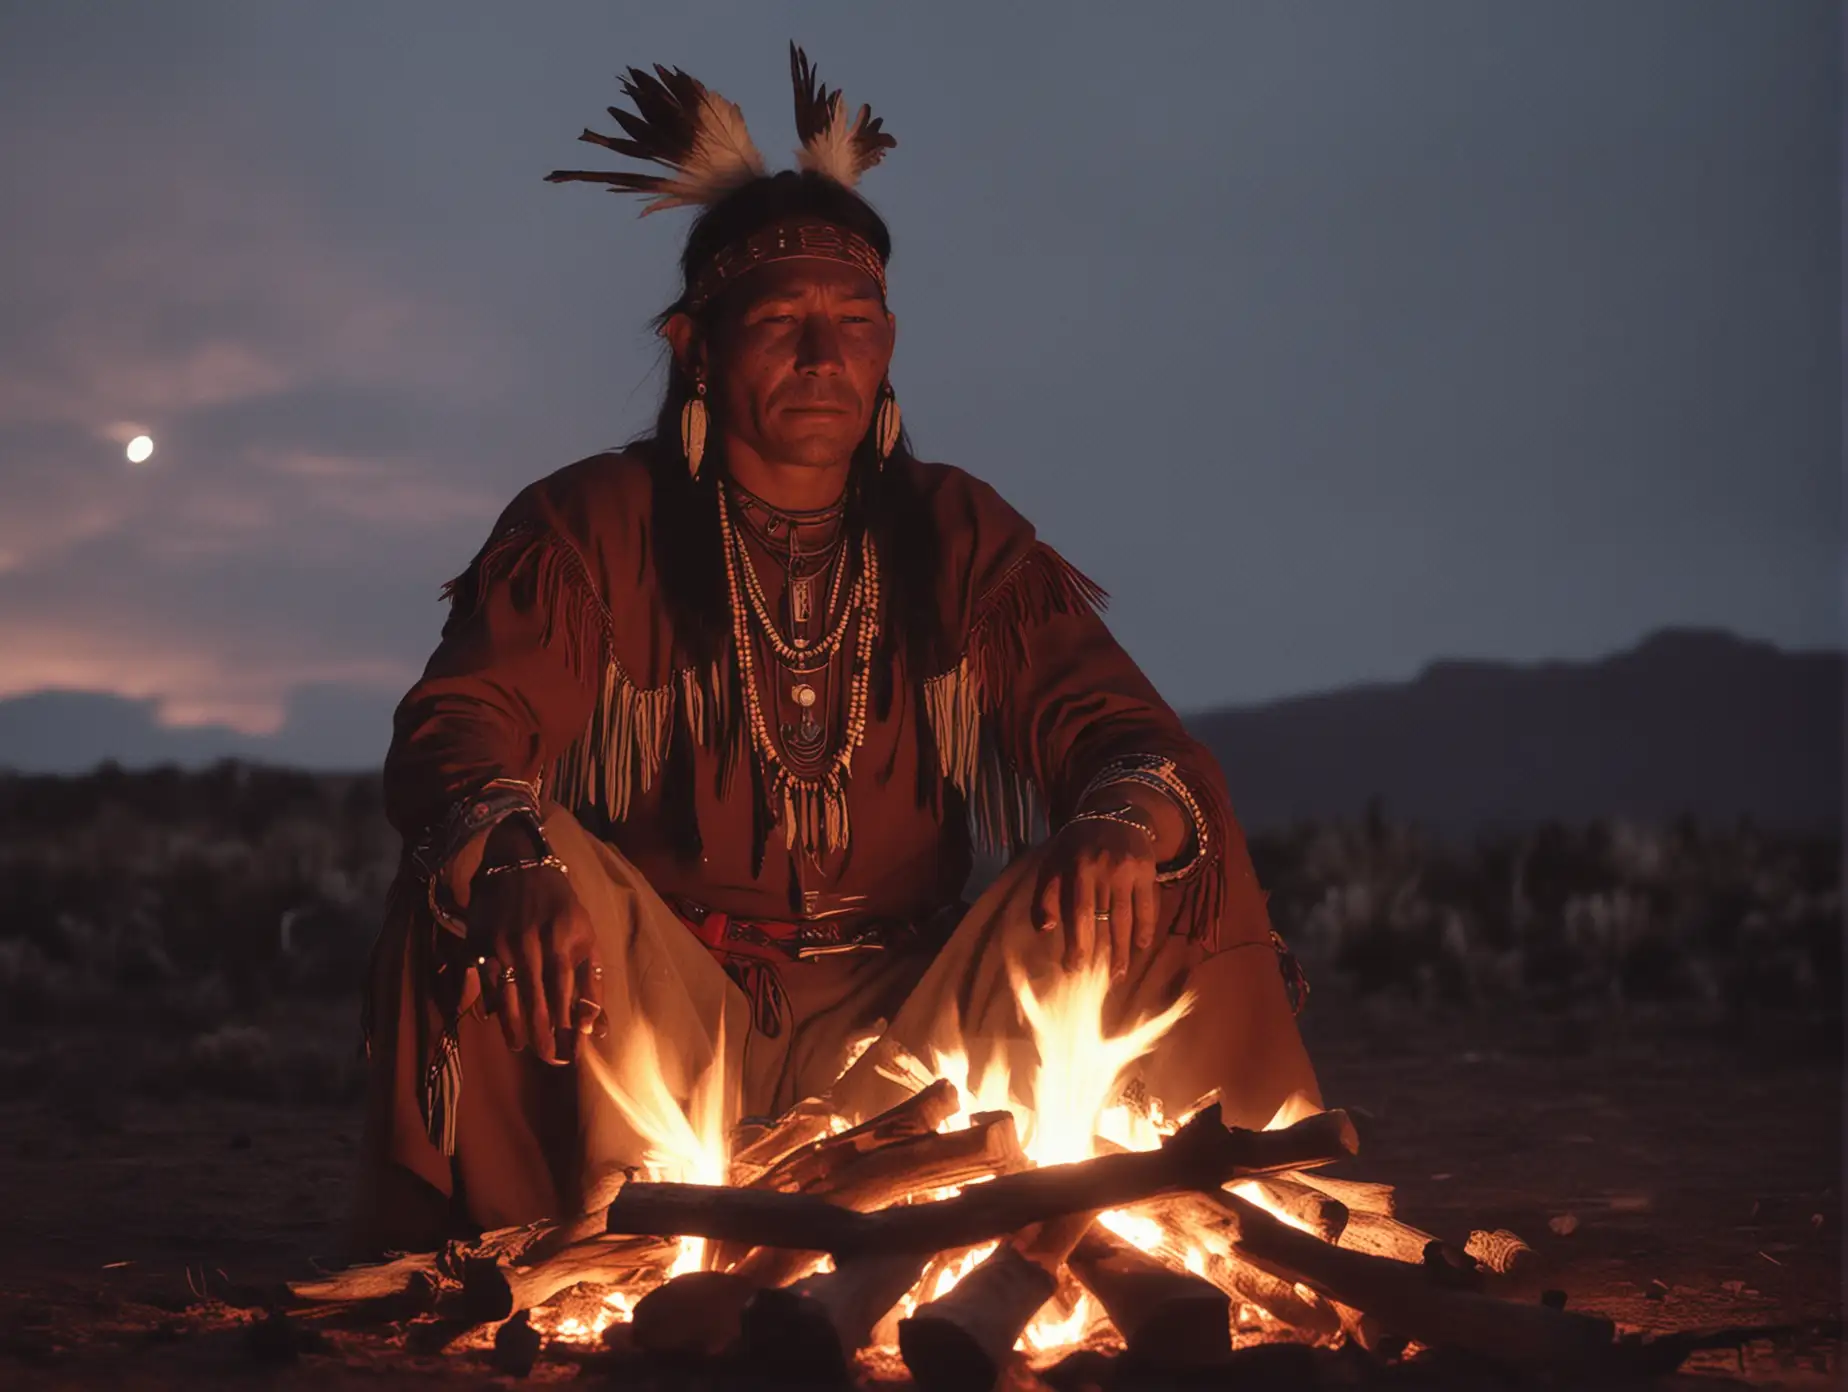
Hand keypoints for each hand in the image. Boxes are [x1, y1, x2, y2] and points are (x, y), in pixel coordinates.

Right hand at [468, 864, 605, 1063]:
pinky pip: (484, 983)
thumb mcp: (586, 936)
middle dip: (543, 1037)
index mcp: (562, 942)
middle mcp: (530, 945)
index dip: (568, 1028)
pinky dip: (493, 1004)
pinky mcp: (478, 944)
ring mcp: (501, 946)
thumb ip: (592, 981)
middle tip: (550, 1060)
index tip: (573, 1053)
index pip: (565, 996)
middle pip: (536, 1003)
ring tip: (522, 1047)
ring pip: (508, 999)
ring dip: (515, 1028)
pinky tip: (498, 1021)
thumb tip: (597, 1027)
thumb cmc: (560, 907)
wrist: (518, 866)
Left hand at [1030, 816, 1159, 978]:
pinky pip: (1149, 906)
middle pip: (1105, 921)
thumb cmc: (1076, 845)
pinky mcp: (1148, 870)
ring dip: (1124, 950)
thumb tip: (1045, 930)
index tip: (1073, 969)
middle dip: (1103, 954)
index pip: (1078, 914)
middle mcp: (1105, 869)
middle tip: (1101, 981)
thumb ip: (1046, 895)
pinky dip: (1146, 929)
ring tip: (1120, 973)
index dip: (1077, 944)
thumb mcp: (1054, 862)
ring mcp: (1129, 869)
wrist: (1113, 811)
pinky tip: (1141, 947)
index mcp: (1078, 868)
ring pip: (1128, 918)